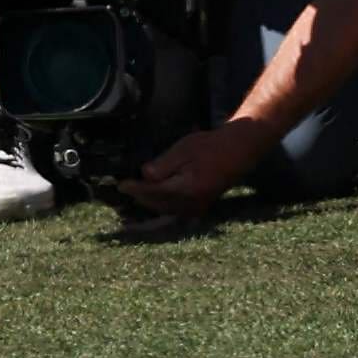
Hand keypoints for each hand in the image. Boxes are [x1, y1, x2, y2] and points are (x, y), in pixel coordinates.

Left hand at [120, 122, 254, 219]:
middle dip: (140, 199)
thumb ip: (163, 165)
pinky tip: (154, 200)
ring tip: (134, 198)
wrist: (236, 152)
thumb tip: (144, 175)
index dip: (136, 189)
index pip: (154, 192)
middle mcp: (192, 204)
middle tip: (123, 192)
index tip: (121, 185)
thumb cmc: (209, 147)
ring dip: (149, 205)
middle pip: (158, 205)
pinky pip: (176, 211)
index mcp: (186, 190)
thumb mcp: (184, 149)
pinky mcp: (201, 206)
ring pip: (167, 210)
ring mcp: (197, 207)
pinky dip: (162, 206)